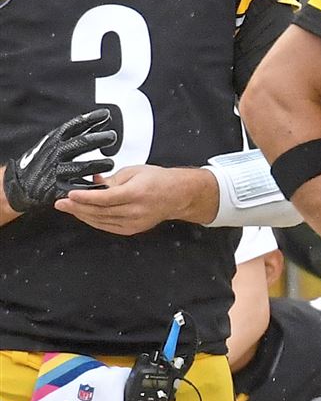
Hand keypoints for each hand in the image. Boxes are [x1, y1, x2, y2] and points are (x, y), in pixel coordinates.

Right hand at [3, 109, 115, 213]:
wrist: (21, 184)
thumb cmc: (44, 159)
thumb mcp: (55, 141)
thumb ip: (77, 130)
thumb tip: (104, 116)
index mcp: (56, 140)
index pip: (74, 126)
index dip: (90, 119)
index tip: (106, 114)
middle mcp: (56, 153)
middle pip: (80, 144)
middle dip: (97, 139)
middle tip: (112, 137)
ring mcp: (56, 171)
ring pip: (81, 167)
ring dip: (98, 165)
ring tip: (110, 164)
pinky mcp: (57, 188)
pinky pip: (78, 188)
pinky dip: (91, 186)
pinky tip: (104, 184)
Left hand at [55, 165, 218, 234]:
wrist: (178, 195)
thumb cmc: (159, 180)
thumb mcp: (135, 171)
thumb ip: (112, 179)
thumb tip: (93, 183)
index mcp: (136, 193)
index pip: (104, 198)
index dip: (84, 198)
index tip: (70, 195)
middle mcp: (135, 210)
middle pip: (99, 212)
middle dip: (77, 208)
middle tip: (61, 203)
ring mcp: (134, 222)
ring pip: (101, 221)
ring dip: (83, 215)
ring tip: (70, 209)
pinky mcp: (133, 229)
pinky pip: (108, 227)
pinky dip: (94, 221)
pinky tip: (85, 215)